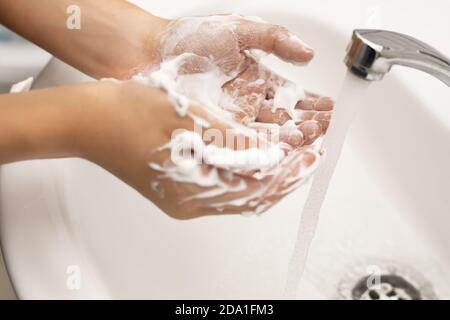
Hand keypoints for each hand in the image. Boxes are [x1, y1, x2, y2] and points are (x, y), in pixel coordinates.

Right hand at [77, 81, 319, 218]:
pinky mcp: (177, 192)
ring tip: (292, 158)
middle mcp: (189, 203)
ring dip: (267, 177)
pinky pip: (222, 190)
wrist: (90, 121)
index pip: (256, 188)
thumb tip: (270, 155)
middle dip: (284, 177)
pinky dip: (245, 176)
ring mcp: (182, 200)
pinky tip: (256, 161)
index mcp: (193, 190)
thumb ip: (233, 142)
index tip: (311, 155)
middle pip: (250, 197)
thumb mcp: (189, 120)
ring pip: (238, 195)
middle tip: (309, 157)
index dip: (288, 172)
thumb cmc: (130, 114)